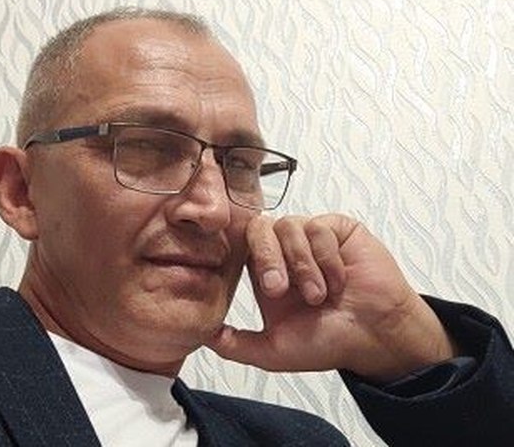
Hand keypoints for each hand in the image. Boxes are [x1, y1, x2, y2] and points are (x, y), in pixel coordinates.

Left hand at [207, 214, 456, 381]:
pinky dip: (328, 258)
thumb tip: (202, 334)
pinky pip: (319, 227)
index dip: (245, 258)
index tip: (262, 286)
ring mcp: (310, 235)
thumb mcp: (275, 350)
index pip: (241, 245)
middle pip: (259, 228)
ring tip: (319, 295)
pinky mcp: (336, 228)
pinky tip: (340, 280)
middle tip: (281, 289)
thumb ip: (236, 345)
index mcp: (267, 270)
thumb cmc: (328, 341)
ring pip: (289, 226)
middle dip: (268, 259)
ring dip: (302, 264)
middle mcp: (285, 249)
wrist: (375, 337)